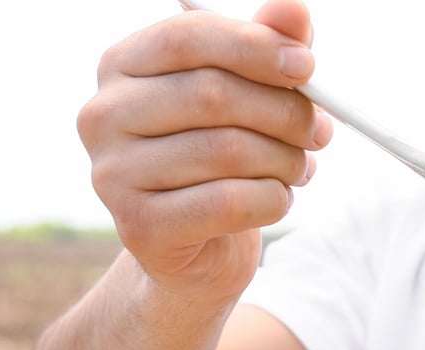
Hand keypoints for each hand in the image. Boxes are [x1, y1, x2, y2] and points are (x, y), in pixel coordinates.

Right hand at [77, 0, 332, 305]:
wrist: (197, 250)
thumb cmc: (220, 162)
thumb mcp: (245, 98)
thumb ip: (265, 49)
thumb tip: (296, 12)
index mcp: (122, 66)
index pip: (189, 37)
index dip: (256, 47)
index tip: (308, 66)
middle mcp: (103, 115)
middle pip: (212, 95)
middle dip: (283, 112)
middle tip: (321, 130)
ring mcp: (113, 174)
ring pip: (226, 152)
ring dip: (284, 161)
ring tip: (300, 168)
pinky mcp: (140, 227)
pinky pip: (228, 203)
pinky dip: (272, 199)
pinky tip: (278, 199)